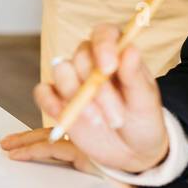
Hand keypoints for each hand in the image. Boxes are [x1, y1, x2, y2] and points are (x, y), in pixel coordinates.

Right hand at [1, 23, 167, 174]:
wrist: (131, 153)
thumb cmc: (142, 121)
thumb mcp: (145, 101)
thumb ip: (135, 76)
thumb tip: (130, 50)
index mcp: (117, 54)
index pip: (103, 34)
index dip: (103, 45)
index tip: (109, 67)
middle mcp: (92, 63)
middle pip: (81, 57)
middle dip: (98, 89)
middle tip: (117, 117)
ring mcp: (72, 81)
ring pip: (61, 71)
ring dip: (77, 97)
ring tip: (98, 121)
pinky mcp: (57, 100)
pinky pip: (42, 92)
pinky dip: (50, 103)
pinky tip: (66, 117)